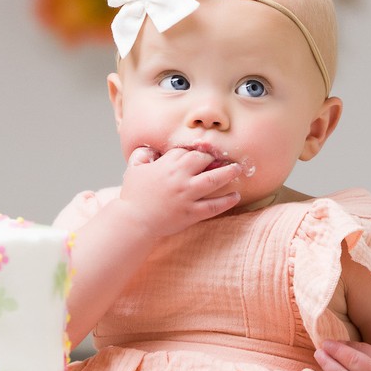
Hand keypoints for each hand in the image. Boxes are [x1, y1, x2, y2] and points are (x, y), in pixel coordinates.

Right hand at [118, 145, 240, 239]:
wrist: (134, 221)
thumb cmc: (132, 196)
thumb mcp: (133, 169)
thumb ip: (141, 154)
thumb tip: (150, 149)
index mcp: (166, 165)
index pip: (186, 151)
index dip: (194, 152)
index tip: (200, 154)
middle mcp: (180, 178)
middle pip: (203, 160)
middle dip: (213, 158)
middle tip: (223, 158)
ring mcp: (187, 195)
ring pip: (213, 180)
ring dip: (228, 173)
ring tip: (237, 170)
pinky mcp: (192, 213)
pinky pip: (214, 206)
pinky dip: (227, 201)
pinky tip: (236, 196)